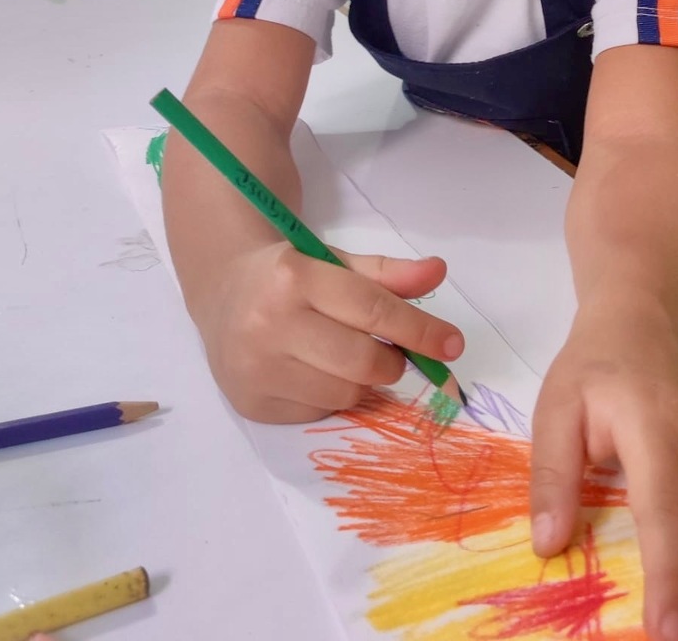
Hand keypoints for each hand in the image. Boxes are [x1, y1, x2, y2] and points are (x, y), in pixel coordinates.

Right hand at [194, 243, 463, 421]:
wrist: (224, 293)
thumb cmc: (292, 276)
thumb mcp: (339, 264)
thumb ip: (390, 274)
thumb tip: (438, 272)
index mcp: (296, 278)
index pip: (373, 310)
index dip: (420, 331)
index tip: (453, 344)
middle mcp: (270, 324)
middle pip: (363, 361)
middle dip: (392, 361)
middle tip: (391, 353)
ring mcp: (256, 368)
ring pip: (344, 394)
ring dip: (361, 382)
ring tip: (342, 356)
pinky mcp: (251, 404)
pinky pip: (318, 413)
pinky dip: (330, 397)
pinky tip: (313, 372)